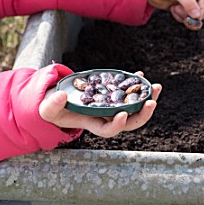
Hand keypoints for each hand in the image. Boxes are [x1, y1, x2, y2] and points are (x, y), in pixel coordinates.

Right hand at [39, 72, 160, 137]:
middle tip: (151, 102)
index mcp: (94, 125)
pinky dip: (135, 84)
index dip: (117, 125)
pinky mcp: (113, 95)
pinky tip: (140, 74)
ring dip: (146, 97)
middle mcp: (107, 118)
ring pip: (134, 107)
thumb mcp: (48, 109)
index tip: (123, 115)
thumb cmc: (53, 109)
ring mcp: (112, 106)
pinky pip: (128, 92)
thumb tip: (61, 96)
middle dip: (143, 113)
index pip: (109, 130)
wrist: (59, 101)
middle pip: (130, 121)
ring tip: (155, 86)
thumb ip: (53, 105)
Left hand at [148, 0, 203, 23]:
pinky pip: (186, 16)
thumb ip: (188, 2)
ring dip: (185, 16)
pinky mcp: (180, 6)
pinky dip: (180, 17)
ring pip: (194, 14)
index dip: (203, 8)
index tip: (195, 15)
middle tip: (186, 18)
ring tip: (174, 9)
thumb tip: (198, 16)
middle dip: (194, 14)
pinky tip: (172, 9)